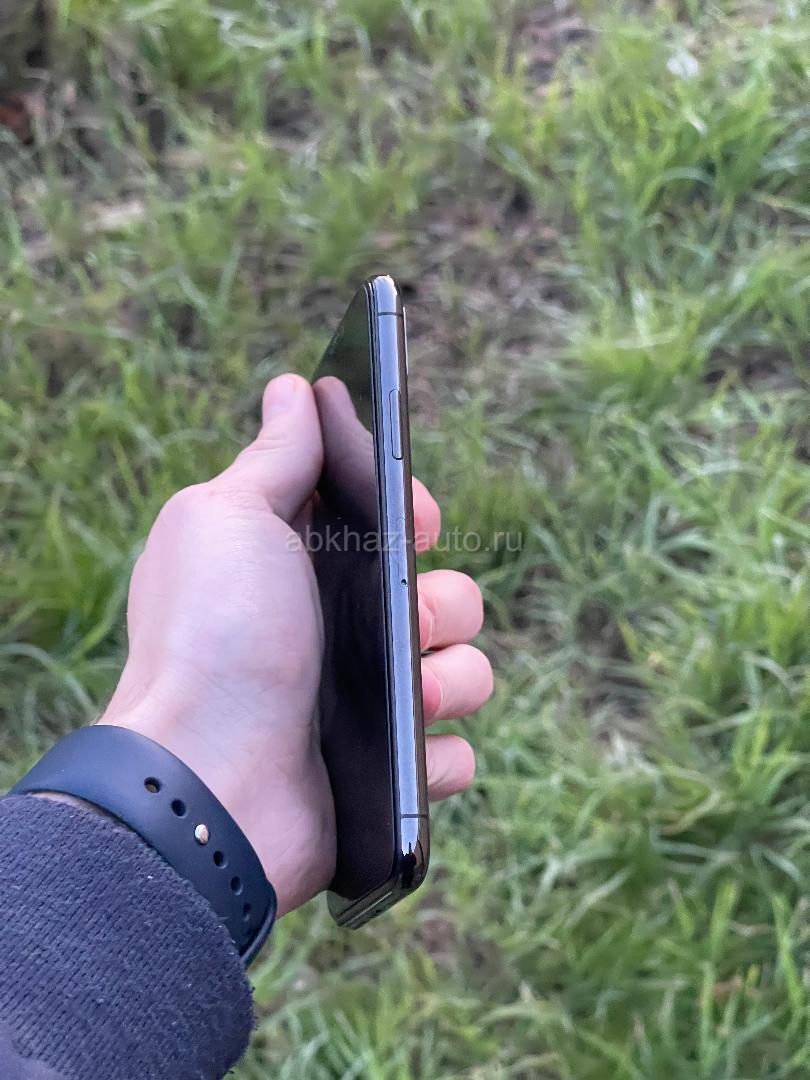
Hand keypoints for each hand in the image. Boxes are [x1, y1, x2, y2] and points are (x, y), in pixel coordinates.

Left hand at [100, 374, 492, 915]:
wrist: (208, 778)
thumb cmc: (213, 636)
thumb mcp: (231, 519)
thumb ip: (275, 456)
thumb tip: (296, 388)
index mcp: (306, 573)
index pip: (392, 527)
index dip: (414, 515)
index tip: (413, 524)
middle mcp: (339, 637)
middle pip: (446, 595)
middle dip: (444, 601)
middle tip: (405, 620)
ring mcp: (367, 710)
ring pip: (467, 671)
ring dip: (453, 678)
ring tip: (409, 699)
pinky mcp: (390, 779)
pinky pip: (456, 755)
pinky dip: (443, 756)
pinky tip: (407, 756)